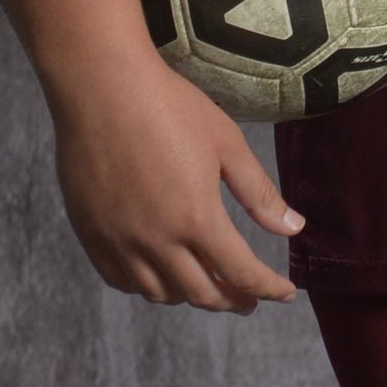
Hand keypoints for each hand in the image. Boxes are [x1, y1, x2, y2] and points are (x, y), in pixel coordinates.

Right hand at [48, 55, 304, 312]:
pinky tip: (160, 272)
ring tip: (206, 282)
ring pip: (158, 293)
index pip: (241, 273)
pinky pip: (120, 279)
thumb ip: (259, 193)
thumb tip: (295, 227)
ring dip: (189, 295)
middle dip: (232, 300)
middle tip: (247, 298)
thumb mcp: (227, 143)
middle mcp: (156, 240)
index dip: (268, 289)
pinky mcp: (91, 232)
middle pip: (201, 294)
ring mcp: (118, 240)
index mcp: (197, 218)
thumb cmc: (170, 106)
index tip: (285, 292)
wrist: (102, 86)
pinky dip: (146, 285)